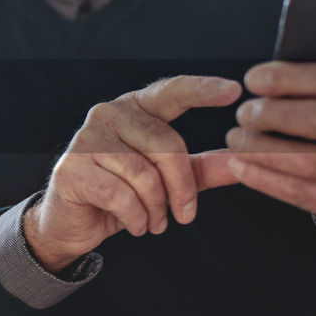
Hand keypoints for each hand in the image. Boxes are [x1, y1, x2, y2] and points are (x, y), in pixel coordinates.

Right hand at [24, 75, 243, 271]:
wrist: (73, 223)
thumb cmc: (121, 194)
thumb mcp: (167, 181)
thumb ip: (201, 169)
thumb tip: (243, 160)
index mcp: (136, 108)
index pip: (172, 92)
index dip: (202, 90)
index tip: (235, 90)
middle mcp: (109, 114)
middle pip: (165, 144)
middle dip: (182, 188)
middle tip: (184, 216)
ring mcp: (86, 139)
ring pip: (144, 174)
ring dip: (157, 209)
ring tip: (154, 222)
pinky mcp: (73, 168)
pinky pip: (121, 195)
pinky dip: (136, 218)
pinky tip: (135, 225)